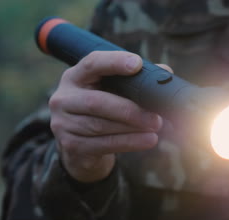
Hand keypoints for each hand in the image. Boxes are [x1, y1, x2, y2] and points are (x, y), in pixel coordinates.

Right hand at [49, 50, 171, 181]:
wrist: (81, 148)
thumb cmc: (103, 111)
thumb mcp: (113, 92)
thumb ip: (136, 80)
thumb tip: (165, 72)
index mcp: (75, 77)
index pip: (92, 63)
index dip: (114, 62)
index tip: (137, 64)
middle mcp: (64, 98)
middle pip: (97, 102)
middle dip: (130, 110)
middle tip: (157, 117)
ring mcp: (63, 123)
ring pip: (101, 125)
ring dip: (133, 128)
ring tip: (157, 128)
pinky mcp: (71, 145)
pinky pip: (104, 144)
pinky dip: (129, 142)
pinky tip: (148, 140)